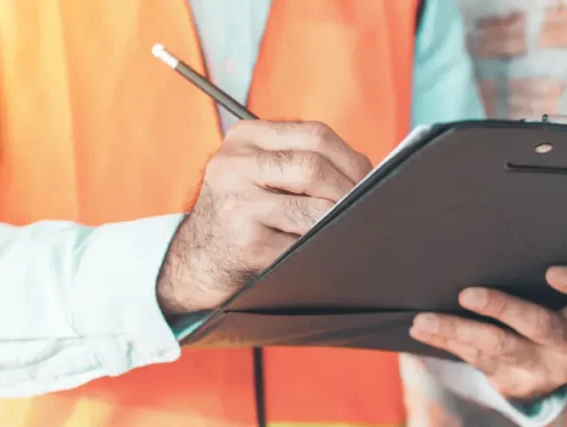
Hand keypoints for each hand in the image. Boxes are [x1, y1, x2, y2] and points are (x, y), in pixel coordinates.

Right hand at [156, 120, 372, 319]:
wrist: (198, 258)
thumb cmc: (243, 211)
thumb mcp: (259, 171)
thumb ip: (301, 160)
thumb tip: (369, 175)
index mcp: (244, 137)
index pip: (315, 135)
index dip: (351, 159)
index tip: (368, 180)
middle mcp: (234, 164)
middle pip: (314, 167)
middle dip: (348, 192)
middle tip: (361, 208)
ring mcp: (236, 203)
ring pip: (312, 209)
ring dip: (336, 222)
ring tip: (341, 227)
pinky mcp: (244, 242)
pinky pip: (301, 243)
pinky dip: (318, 247)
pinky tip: (316, 248)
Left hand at [409, 266, 566, 401]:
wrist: (549, 369)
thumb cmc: (554, 310)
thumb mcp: (564, 298)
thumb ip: (541, 274)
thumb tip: (492, 233)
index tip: (552, 271)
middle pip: (537, 325)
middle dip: (501, 308)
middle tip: (468, 294)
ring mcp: (541, 367)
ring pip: (497, 347)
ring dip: (457, 329)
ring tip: (425, 319)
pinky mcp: (511, 381)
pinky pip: (474, 359)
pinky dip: (445, 341)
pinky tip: (422, 329)